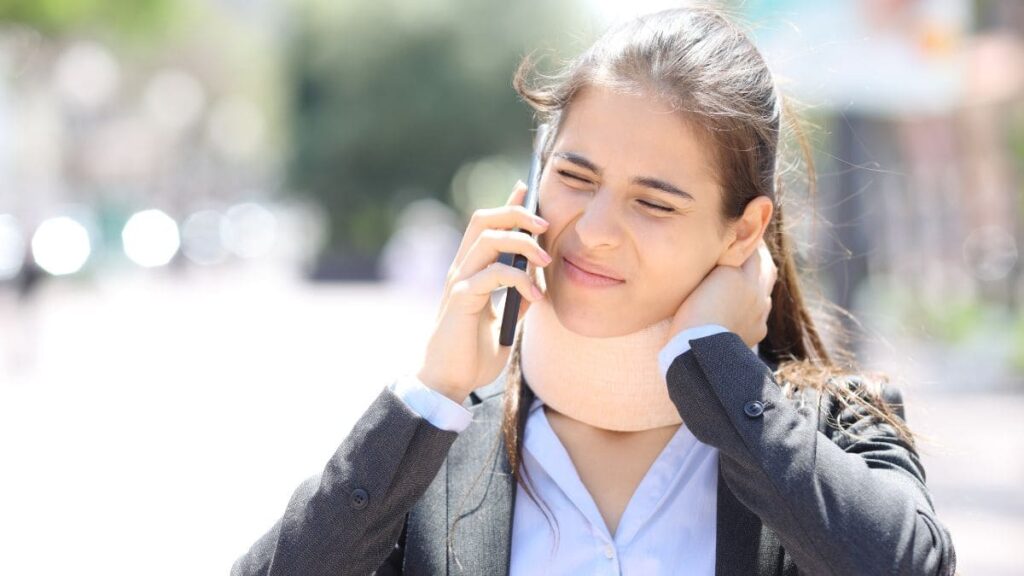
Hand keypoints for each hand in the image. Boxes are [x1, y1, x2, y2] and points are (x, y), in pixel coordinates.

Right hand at [416, 181, 550, 403]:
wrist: (449, 383)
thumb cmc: (473, 355)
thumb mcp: (505, 322)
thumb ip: (517, 299)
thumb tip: (538, 279)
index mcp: (470, 271)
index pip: (486, 224)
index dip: (507, 203)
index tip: (528, 187)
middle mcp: (462, 270)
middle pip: (483, 219)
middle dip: (517, 214)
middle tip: (546, 225)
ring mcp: (460, 282)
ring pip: (487, 239)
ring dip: (522, 243)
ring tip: (546, 259)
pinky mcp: (462, 300)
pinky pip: (492, 274)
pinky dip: (519, 279)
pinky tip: (535, 296)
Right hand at [669, 240, 777, 347]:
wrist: (700, 350)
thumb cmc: (691, 313)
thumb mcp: (699, 280)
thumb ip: (717, 263)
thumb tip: (726, 251)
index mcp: (741, 276)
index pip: (751, 250)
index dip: (746, 240)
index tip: (741, 232)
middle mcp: (757, 292)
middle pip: (766, 267)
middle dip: (760, 257)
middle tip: (750, 249)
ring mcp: (760, 313)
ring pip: (765, 291)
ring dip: (757, 283)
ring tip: (744, 280)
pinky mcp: (757, 332)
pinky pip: (760, 314)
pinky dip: (753, 307)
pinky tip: (742, 308)